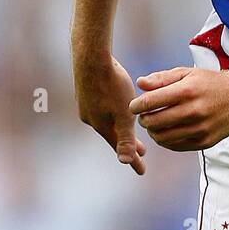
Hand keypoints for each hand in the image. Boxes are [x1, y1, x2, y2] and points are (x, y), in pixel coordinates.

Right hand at [73, 52, 147, 174]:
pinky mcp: (85, 93)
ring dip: (119, 128)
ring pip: (107, 122)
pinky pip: (102, 110)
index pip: (120, 148)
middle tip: (142, 152)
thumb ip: (125, 136)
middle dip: (128, 144)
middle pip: (113, 136)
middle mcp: (90, 118)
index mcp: (101, 125)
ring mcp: (86, 106)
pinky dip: (113, 114)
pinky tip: (115, 107)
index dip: (133, 159)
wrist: (91, 57)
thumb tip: (124, 161)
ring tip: (130, 130)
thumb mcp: (122, 112)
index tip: (143, 172)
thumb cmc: (111, 83)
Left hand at [129, 66, 228, 150]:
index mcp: (187, 91)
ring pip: (162, 137)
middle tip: (143, 116)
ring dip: (153, 132)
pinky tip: (167, 132)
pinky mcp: (205, 141)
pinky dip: (166, 140)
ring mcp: (200, 129)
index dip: (136, 105)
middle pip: (154, 122)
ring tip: (154, 124)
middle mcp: (194, 111)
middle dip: (143, 119)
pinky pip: (176, 146)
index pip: (150, 102)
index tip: (134, 106)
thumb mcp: (188, 73)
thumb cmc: (211, 83)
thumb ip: (162, 78)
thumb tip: (140, 84)